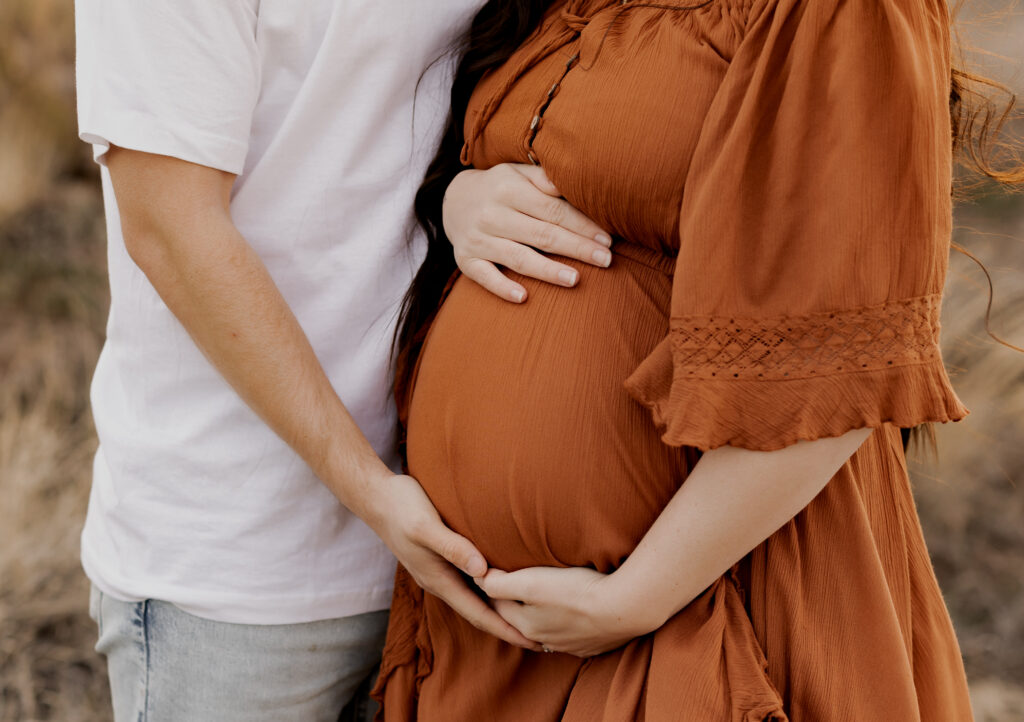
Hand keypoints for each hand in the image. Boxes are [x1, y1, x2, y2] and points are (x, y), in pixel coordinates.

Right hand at [371, 474, 540, 650]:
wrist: (376, 497)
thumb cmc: (402, 508)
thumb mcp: (427, 527)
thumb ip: (453, 548)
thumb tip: (482, 571)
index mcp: (439, 580)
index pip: (479, 615)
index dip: (506, 630)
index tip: (533, 642)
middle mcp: (441, 581)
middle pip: (479, 613)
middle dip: (508, 627)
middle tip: (541, 637)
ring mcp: (440, 571)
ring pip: (475, 599)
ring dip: (499, 610)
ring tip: (526, 617)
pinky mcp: (441, 558)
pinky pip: (470, 582)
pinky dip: (489, 589)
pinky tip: (502, 584)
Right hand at [443, 163, 612, 302]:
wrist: (453, 201)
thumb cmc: (499, 188)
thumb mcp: (517, 173)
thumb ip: (544, 179)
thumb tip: (574, 183)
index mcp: (509, 189)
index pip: (553, 210)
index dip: (582, 225)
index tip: (606, 239)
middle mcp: (492, 214)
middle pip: (542, 235)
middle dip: (577, 248)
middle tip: (606, 260)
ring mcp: (478, 239)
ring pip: (518, 257)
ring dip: (548, 270)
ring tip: (575, 280)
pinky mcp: (465, 260)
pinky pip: (485, 277)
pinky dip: (502, 287)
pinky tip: (523, 297)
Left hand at [476, 566, 659, 656]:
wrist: (624, 607)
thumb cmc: (576, 591)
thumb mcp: (531, 582)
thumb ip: (500, 583)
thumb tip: (479, 579)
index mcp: (526, 624)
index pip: (498, 605)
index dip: (493, 587)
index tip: (491, 572)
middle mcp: (544, 639)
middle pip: (521, 619)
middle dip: (514, 603)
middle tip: (513, 584)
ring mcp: (569, 645)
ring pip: (547, 628)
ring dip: (541, 614)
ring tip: (542, 597)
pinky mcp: (591, 644)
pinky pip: (571, 634)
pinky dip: (566, 623)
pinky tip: (572, 612)